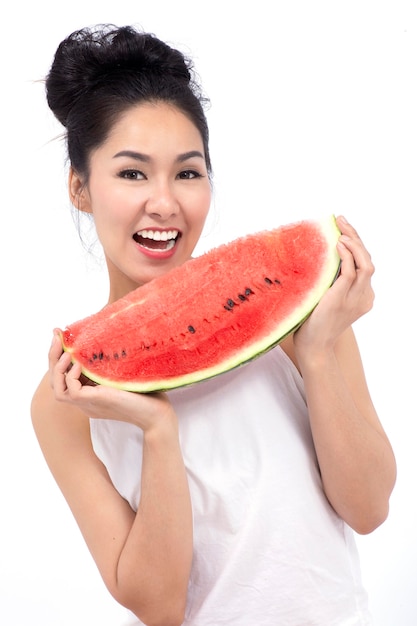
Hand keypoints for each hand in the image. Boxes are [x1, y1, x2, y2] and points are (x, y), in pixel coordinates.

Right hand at [48, 331, 175, 431]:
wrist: (157, 413)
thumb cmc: (146, 393)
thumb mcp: (121, 373)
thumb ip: (108, 364)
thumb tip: (101, 341)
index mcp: (91, 394)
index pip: (65, 377)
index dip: (60, 357)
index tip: (62, 336)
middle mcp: (86, 400)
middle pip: (56, 382)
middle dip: (52, 357)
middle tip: (56, 335)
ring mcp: (88, 403)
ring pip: (57, 389)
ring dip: (57, 367)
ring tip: (66, 352)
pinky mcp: (93, 402)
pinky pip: (70, 391)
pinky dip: (71, 376)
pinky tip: (81, 365)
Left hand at [293, 215, 374, 352]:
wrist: (312, 346)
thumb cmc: (314, 323)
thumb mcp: (325, 297)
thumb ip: (330, 280)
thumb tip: (319, 255)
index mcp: (362, 296)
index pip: (365, 263)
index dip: (357, 245)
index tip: (343, 229)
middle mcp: (364, 297)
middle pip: (368, 260)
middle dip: (356, 237)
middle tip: (341, 220)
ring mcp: (356, 299)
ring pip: (365, 264)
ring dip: (354, 243)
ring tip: (340, 229)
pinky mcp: (342, 299)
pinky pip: (350, 272)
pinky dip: (346, 256)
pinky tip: (337, 245)